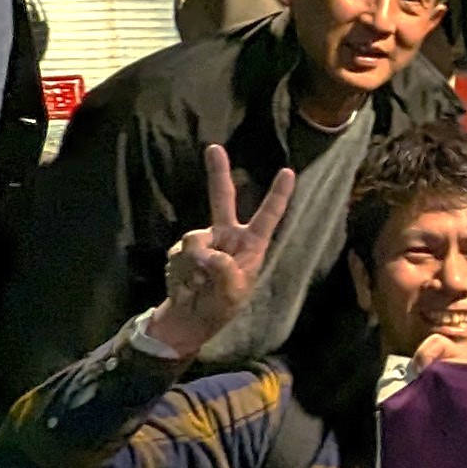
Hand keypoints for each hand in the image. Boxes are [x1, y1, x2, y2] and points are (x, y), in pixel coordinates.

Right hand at [142, 145, 297, 359]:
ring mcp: (204, 240)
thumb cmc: (220, 307)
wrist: (189, 319)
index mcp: (251, 245)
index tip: (288, 172)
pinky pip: (178, 254)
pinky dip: (180, 273)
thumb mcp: (232, 294)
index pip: (268, 217)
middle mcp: (227, 235)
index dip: (278, 196)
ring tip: (198, 287)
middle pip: (222, 198)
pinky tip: (184, 286)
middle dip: (218, 172)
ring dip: (193, 267)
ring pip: (195, 240)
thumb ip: (224, 271)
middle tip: (214, 148)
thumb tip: (206, 251)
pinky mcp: (182, 249)